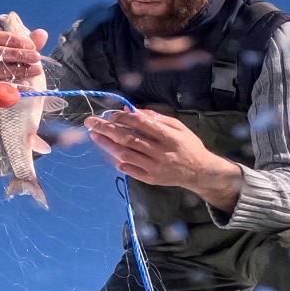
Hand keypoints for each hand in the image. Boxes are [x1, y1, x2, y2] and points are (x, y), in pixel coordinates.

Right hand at [0, 26, 47, 83]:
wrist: (3, 97)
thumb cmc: (11, 70)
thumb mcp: (21, 56)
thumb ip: (30, 45)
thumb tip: (42, 34)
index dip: (14, 40)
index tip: (32, 46)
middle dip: (18, 54)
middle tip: (37, 57)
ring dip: (19, 69)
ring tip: (37, 70)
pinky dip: (14, 86)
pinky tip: (27, 84)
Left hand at [86, 110, 241, 207]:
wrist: (198, 171)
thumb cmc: (187, 145)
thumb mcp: (177, 126)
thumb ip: (155, 118)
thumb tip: (131, 111)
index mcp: (168, 136)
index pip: (140, 123)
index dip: (123, 118)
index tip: (111, 114)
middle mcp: (160, 152)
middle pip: (128, 139)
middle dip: (107, 129)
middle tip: (91, 122)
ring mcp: (154, 167)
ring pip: (125, 154)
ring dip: (107, 144)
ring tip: (94, 135)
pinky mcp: (150, 179)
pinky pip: (129, 169)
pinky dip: (118, 160)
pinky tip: (110, 152)